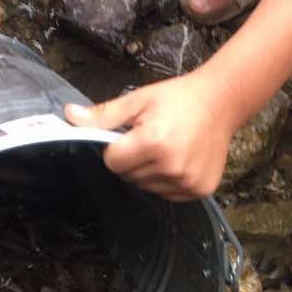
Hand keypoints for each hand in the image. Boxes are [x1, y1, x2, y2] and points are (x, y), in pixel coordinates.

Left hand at [64, 71, 236, 200]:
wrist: (222, 101)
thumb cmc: (178, 98)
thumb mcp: (138, 100)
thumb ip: (103, 115)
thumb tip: (69, 116)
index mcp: (153, 142)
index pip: (112, 161)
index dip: (117, 147)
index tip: (132, 133)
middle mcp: (171, 166)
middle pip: (128, 176)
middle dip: (132, 159)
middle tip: (152, 136)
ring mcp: (187, 181)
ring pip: (146, 186)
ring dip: (149, 171)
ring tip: (167, 147)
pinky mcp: (199, 190)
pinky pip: (166, 193)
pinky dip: (166, 180)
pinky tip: (179, 159)